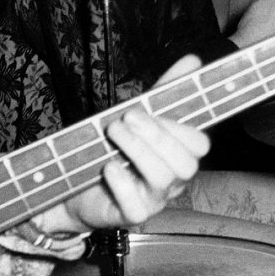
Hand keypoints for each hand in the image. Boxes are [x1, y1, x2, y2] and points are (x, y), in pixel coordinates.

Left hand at [36, 56, 209, 233]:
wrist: (75, 185)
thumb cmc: (115, 149)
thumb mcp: (140, 115)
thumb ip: (166, 91)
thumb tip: (194, 60)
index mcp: (178, 155)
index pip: (199, 144)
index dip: (178, 126)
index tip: (148, 108)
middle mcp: (172, 180)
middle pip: (186, 163)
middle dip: (156, 135)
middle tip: (127, 117)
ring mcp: (154, 199)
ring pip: (163, 178)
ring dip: (137, 149)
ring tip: (113, 133)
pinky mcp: (131, 215)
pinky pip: (137, 205)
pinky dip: (121, 182)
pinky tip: (108, 167)